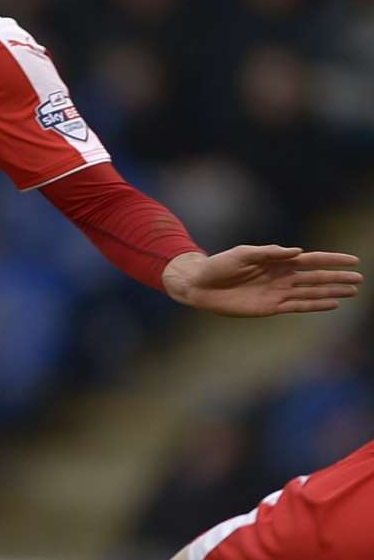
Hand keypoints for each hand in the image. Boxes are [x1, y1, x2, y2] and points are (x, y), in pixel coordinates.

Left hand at [162, 246, 360, 316]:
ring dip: (331, 292)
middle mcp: (281, 276)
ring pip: (311, 292)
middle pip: (316, 277)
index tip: (353, 260)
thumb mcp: (243, 254)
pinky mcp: (270, 307)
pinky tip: (332, 304)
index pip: (311, 260)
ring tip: (352, 292)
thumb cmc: (219, 265)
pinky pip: (298, 306)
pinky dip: (315, 305)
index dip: (332, 260)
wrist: (200, 285)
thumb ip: (269, 253)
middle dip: (337, 278)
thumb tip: (297, 251)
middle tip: (359, 279)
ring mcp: (278, 292)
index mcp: (277, 261)